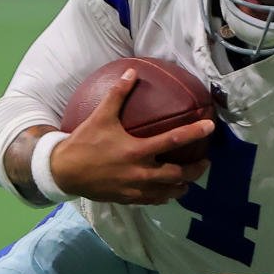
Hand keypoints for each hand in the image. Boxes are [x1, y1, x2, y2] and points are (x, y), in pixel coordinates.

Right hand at [53, 69, 213, 203]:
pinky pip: (154, 200)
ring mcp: (135, 188)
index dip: (194, 133)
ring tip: (190, 179)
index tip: (210, 127)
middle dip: (196, 169)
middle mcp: (140, 172)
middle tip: (205, 162)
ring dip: (183, 186)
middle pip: (178, 174)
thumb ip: (118, 94)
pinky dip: (165, 196)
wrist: (63, 172)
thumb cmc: (84, 142)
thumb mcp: (100, 116)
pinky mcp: (129, 199)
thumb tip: (131, 72)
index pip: (173, 141)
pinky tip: (168, 191)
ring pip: (169, 192)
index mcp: (136, 150)